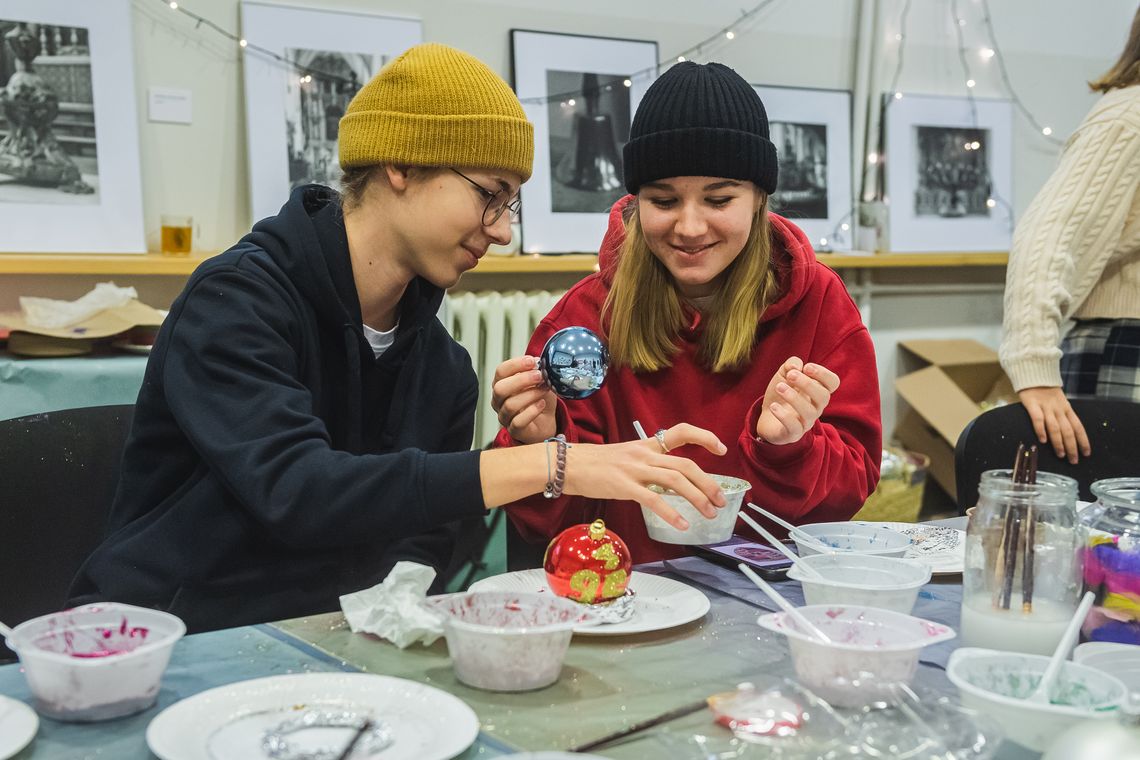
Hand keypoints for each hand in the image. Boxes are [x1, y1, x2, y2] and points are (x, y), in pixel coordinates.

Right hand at [491, 355, 556, 443]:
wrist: (546, 422)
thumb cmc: (539, 400)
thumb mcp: (540, 382)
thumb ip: (538, 372)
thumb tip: (542, 362)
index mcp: (502, 384)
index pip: (501, 371)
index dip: (516, 364)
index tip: (532, 361)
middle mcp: (499, 400)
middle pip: (500, 388)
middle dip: (521, 380)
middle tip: (539, 376)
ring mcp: (504, 416)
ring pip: (510, 405)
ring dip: (530, 394)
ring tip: (544, 389)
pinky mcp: (514, 430)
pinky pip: (518, 421)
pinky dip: (532, 411)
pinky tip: (542, 404)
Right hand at [563, 423, 727, 530]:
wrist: (569, 464)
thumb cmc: (595, 464)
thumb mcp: (625, 456)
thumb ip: (647, 464)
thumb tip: (668, 480)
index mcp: (646, 445)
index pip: (681, 432)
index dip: (704, 437)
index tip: (721, 448)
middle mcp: (644, 455)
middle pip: (685, 464)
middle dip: (708, 483)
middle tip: (720, 499)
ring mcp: (635, 470)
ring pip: (675, 480)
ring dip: (697, 498)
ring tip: (709, 513)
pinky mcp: (624, 486)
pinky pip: (654, 499)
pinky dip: (671, 513)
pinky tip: (682, 524)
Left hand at [755, 357, 839, 444]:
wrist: (767, 417)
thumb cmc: (781, 393)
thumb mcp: (784, 374)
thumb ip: (791, 364)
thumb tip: (797, 366)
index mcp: (818, 391)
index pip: (833, 383)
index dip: (823, 374)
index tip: (806, 367)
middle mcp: (816, 407)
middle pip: (823, 397)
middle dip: (807, 384)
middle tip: (790, 376)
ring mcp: (806, 422)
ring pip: (809, 412)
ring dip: (794, 398)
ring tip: (779, 387)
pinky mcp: (793, 434)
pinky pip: (794, 427)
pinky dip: (784, 416)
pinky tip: (773, 406)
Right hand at [1017, 386, 1090, 463]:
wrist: (1033, 374)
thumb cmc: (1045, 391)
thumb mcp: (1059, 402)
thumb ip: (1062, 415)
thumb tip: (1067, 433)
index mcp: (1067, 409)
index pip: (1078, 427)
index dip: (1083, 441)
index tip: (1086, 453)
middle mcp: (1059, 409)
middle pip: (1069, 430)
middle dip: (1072, 447)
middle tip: (1073, 460)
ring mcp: (1046, 407)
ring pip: (1056, 427)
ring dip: (1059, 442)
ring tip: (1061, 454)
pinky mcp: (1032, 405)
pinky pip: (1038, 419)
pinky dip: (1041, 430)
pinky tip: (1043, 440)